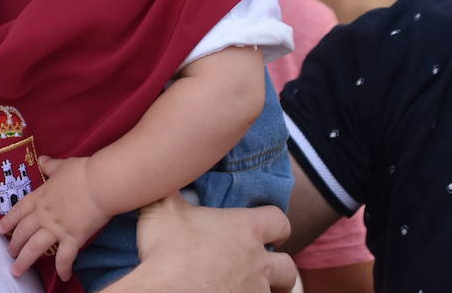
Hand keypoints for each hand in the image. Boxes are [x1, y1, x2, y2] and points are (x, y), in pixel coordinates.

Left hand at [0, 156, 109, 280]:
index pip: (19, 210)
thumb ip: (50, 165)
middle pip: (23, 232)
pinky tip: (62, 276)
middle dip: (14, 244)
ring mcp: (57, 228)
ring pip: (35, 248)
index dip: (8, 220)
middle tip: (9, 253)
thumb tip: (42, 158)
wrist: (100, 183)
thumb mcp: (62, 166)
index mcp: (40, 196)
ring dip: (24, 261)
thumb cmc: (82, 172)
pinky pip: (64, 258)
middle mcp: (44, 214)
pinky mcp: (73, 238)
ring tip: (17, 271)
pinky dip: (62, 268)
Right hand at [120, 194, 297, 292]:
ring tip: (240, 286)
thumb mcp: (162, 210)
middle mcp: (258, 263)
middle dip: (279, 268)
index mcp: (245, 230)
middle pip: (288, 268)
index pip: (279, 221)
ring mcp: (255, 291)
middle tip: (262, 268)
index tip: (268, 231)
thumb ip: (170, 188)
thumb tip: (163, 171)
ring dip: (260, 289)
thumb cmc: (165, 251)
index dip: (275, 225)